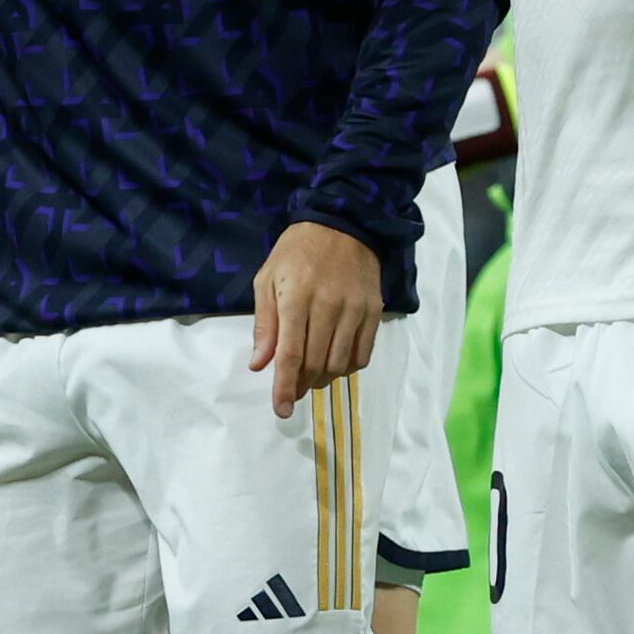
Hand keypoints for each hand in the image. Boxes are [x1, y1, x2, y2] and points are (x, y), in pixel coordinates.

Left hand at [248, 219, 382, 418]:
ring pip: (340, 364)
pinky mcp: (374, 310)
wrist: (343, 223)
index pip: (290, 355)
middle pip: (315, 364)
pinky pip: (363, 353)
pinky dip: (348, 367)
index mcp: (296, 298)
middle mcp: (328, 307)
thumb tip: (259, 364)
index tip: (281, 410)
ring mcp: (355, 310)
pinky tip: (335, 362)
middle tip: (293, 390)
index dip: (284, 388)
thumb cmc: (296, 251)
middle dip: (301, 386)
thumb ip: (264, 324)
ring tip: (312, 375)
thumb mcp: (267, 279)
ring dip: (323, 379)